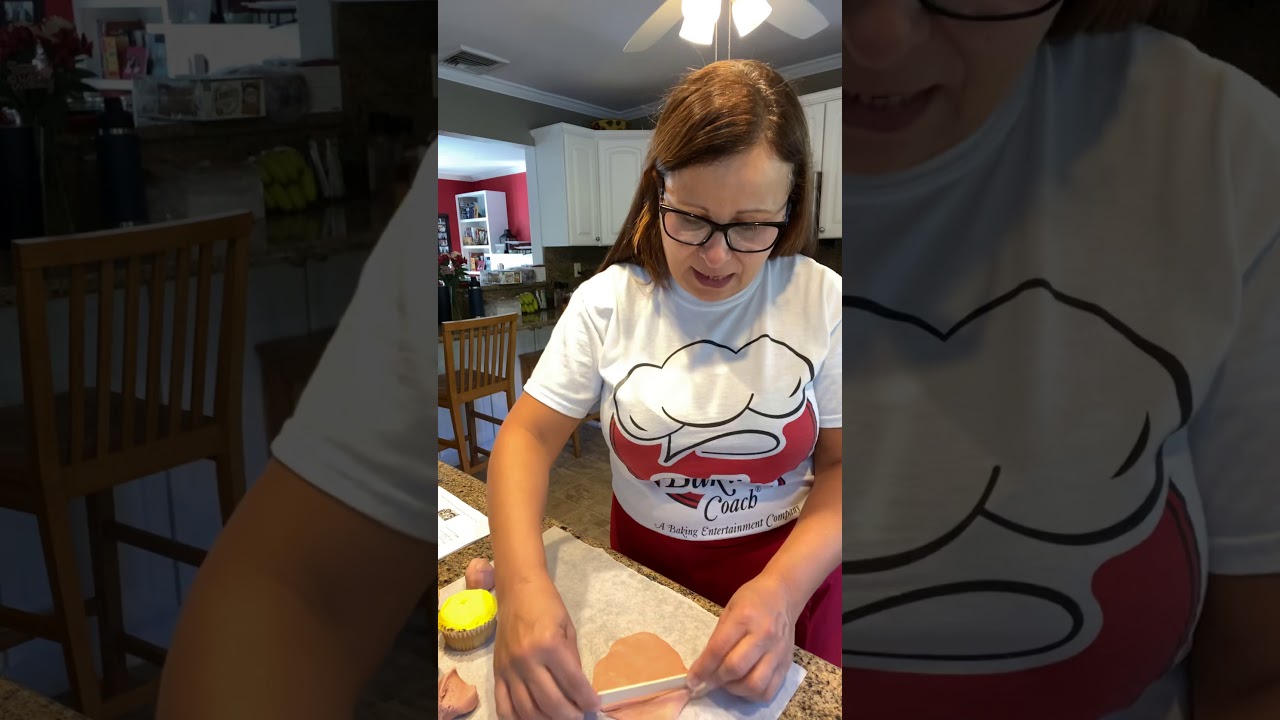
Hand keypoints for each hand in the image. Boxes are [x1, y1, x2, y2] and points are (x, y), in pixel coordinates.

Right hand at [492, 574, 600, 718]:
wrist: (518, 591)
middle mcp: (527, 659)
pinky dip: (517, 718)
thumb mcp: (568, 630)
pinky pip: (503, 705)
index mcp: (549, 645)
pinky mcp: (497, 673)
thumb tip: (579, 690)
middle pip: (550, 701)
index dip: (587, 699)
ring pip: (527, 709)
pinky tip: (532, 718)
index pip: (573, 682)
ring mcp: (509, 668)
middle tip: (579, 715)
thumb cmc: (547, 606)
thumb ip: (572, 661)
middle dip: (569, 714)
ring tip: (560, 717)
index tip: (595, 706)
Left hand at [687, 573, 795, 702]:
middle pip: (736, 669)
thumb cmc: (751, 599)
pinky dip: (753, 695)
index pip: (718, 649)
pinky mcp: (787, 663)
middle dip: (716, 680)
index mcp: (744, 618)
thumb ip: (718, 638)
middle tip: (708, 682)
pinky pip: (769, 690)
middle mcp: (764, 636)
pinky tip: (744, 686)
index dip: (702, 669)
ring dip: (735, 690)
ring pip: (755, 685)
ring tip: (727, 683)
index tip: (692, 681)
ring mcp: (778, 651)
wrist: (782, 594)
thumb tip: (704, 667)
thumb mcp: (729, 610)